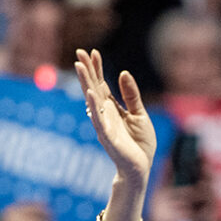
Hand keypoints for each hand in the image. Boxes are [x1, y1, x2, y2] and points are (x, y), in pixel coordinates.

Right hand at [72, 48, 155, 197]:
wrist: (140, 168)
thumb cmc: (140, 144)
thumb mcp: (139, 114)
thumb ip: (131, 95)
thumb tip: (123, 73)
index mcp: (111, 108)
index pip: (101, 84)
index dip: (97, 68)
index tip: (93, 51)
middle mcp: (104, 114)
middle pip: (93, 87)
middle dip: (87, 70)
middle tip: (79, 52)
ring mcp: (104, 125)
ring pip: (92, 100)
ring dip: (85, 83)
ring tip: (80, 67)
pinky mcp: (107, 137)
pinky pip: (98, 120)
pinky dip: (93, 107)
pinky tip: (89, 94)